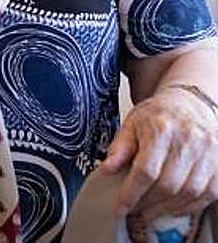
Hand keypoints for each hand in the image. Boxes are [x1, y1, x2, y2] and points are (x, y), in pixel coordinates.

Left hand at [102, 86, 217, 218]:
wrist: (190, 104)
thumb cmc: (158, 115)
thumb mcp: (131, 123)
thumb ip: (120, 147)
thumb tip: (107, 169)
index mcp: (161, 129)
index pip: (146, 170)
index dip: (132, 193)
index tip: (121, 206)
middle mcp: (188, 141)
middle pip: (168, 184)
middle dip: (148, 203)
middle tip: (135, 209)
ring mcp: (208, 153)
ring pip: (189, 193)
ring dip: (167, 208)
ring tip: (151, 210)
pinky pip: (208, 194)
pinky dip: (189, 206)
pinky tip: (173, 206)